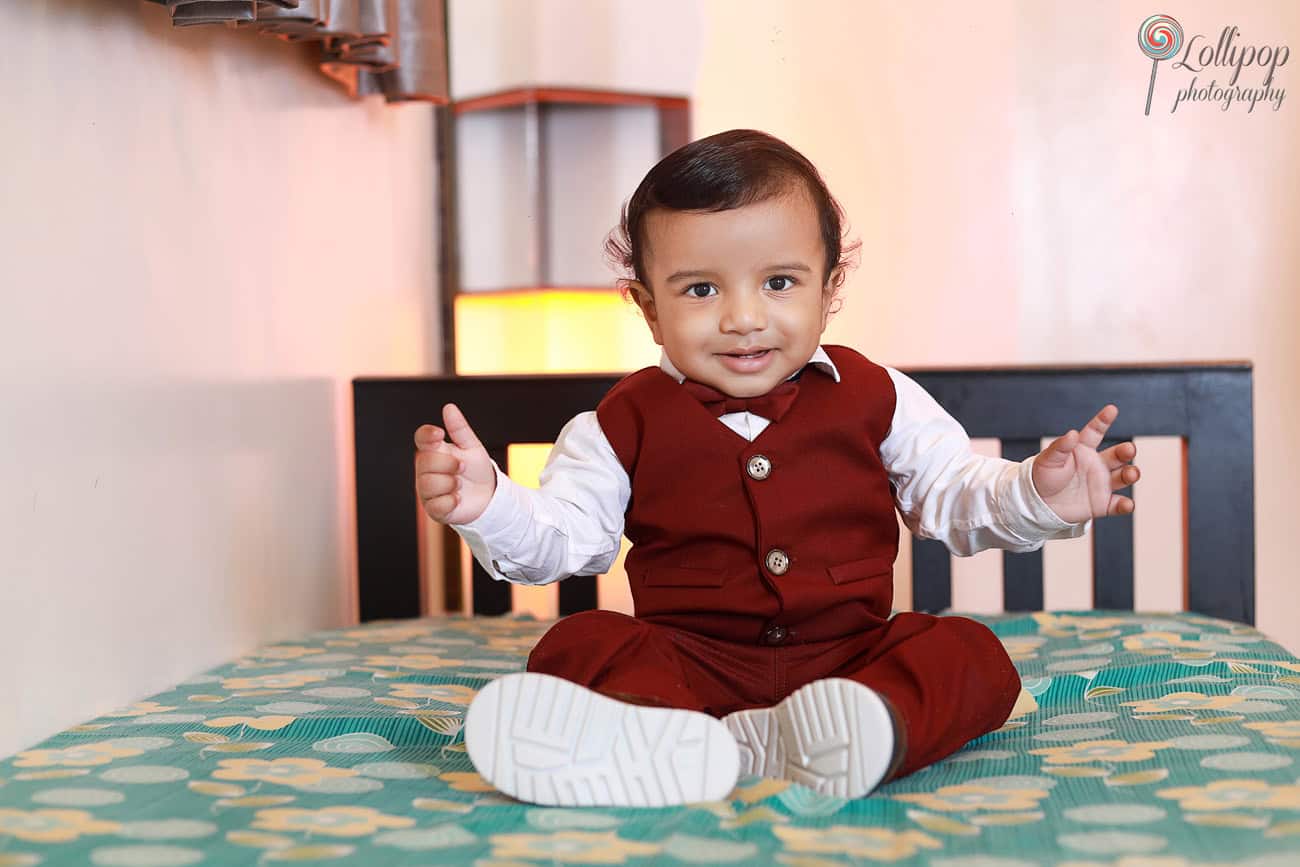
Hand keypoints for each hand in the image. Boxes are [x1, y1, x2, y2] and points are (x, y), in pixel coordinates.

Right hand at [414, 404, 496, 524]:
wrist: (488, 496)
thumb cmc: (476, 469)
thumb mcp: (472, 447)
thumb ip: (459, 429)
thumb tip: (449, 407)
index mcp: (434, 451)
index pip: (421, 438)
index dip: (427, 435)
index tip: (439, 434)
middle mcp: (426, 470)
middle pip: (425, 462)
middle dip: (448, 463)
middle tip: (462, 466)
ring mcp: (427, 490)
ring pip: (428, 484)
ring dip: (450, 483)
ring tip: (460, 483)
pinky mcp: (433, 509)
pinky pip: (436, 504)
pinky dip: (451, 500)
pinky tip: (458, 498)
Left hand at [1032, 404, 1140, 524]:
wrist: (1037, 504)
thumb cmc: (1042, 477)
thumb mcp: (1048, 460)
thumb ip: (1060, 447)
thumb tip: (1072, 434)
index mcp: (1082, 449)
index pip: (1095, 432)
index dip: (1103, 420)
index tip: (1111, 409)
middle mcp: (1096, 464)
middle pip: (1116, 455)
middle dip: (1125, 451)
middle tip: (1129, 449)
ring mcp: (1101, 483)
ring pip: (1123, 476)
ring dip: (1130, 474)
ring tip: (1131, 473)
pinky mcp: (1101, 503)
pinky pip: (1117, 504)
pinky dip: (1124, 505)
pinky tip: (1127, 505)